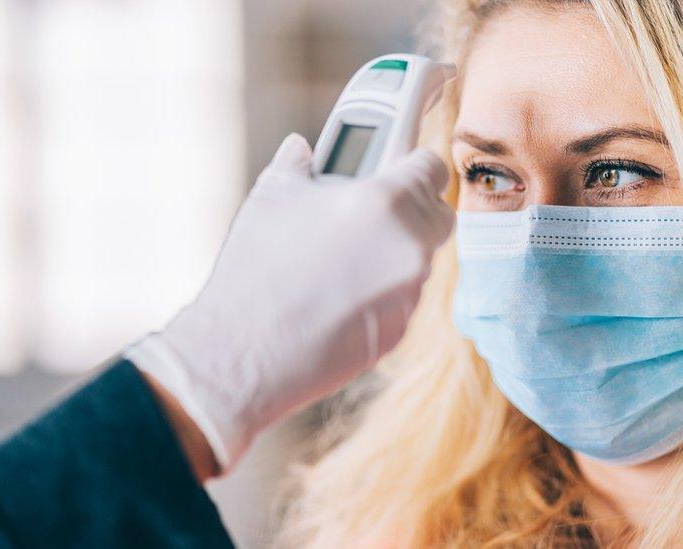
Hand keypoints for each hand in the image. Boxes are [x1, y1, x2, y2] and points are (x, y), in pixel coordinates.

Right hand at [126, 133, 453, 475]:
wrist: (244, 352)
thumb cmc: (257, 269)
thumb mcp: (271, 197)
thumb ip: (297, 164)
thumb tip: (300, 149)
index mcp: (387, 202)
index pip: (431, 166)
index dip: (411, 162)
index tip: (394, 166)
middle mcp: (410, 247)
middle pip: (438, 214)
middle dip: (412, 207)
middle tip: (370, 209)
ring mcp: (409, 293)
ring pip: (421, 258)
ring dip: (395, 250)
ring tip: (343, 255)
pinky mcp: (399, 331)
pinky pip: (404, 296)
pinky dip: (383, 289)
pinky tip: (339, 293)